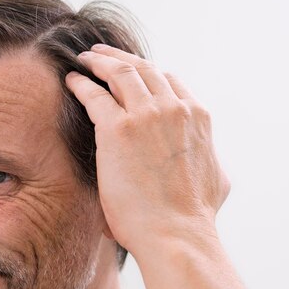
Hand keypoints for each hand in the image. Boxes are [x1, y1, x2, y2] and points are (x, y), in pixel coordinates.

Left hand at [65, 44, 229, 259]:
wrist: (176, 234)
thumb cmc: (194, 217)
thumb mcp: (217, 179)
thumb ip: (209, 158)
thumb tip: (208, 159)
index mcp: (198, 117)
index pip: (170, 82)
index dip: (148, 74)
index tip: (133, 73)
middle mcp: (174, 108)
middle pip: (144, 69)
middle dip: (121, 58)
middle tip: (102, 54)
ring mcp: (146, 115)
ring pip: (120, 73)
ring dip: (100, 61)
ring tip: (84, 59)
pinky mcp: (117, 129)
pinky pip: (94, 94)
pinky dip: (82, 83)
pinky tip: (72, 80)